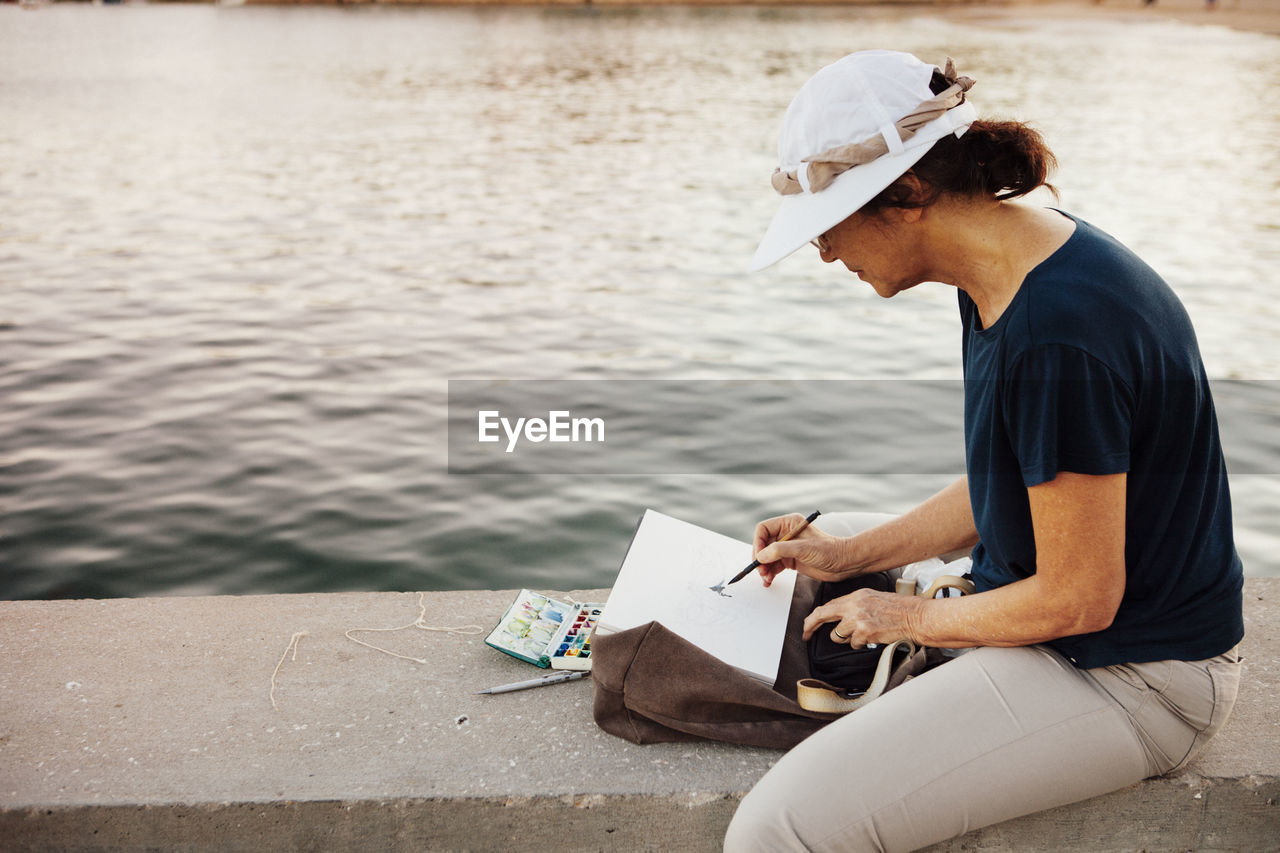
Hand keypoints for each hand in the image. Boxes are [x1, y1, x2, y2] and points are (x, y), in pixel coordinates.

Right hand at [752, 513, 850, 586]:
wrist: (844, 564)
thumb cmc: (829, 551)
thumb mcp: (803, 549)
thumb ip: (780, 550)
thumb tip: (761, 556)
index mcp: (788, 523)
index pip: (763, 529)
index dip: (758, 542)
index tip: (758, 556)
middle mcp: (786, 534)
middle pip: (763, 544)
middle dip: (760, 559)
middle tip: (761, 571)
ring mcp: (788, 548)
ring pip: (767, 557)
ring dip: (764, 568)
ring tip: (766, 578)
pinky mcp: (791, 560)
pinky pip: (774, 565)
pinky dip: (770, 573)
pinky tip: (769, 580)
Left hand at [801, 588, 920, 646]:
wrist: (916, 617)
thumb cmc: (900, 609)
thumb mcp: (874, 599)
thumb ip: (856, 605)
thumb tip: (841, 616)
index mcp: (857, 595)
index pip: (829, 605)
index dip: (816, 615)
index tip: (810, 623)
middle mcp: (854, 605)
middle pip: (822, 614)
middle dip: (810, 625)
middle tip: (806, 634)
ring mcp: (858, 618)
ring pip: (837, 634)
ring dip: (846, 638)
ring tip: (862, 635)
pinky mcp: (864, 632)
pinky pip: (853, 643)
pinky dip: (861, 644)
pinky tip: (872, 638)